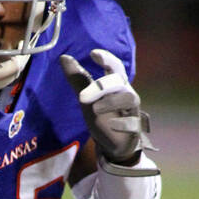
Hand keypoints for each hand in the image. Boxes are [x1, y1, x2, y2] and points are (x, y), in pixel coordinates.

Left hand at [60, 49, 147, 165]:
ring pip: (129, 98)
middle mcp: (126, 93)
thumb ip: (77, 80)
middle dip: (101, 86)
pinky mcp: (135, 128)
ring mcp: (132, 110)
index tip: (93, 54)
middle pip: (119, 81)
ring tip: (94, 109)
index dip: (106, 58)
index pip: (114, 66)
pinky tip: (111, 125)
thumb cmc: (102, 116)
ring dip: (111, 102)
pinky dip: (122, 124)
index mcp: (115, 84)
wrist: (113, 144)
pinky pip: (132, 123)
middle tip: (82, 97)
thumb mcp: (86, 98)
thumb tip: (64, 57)